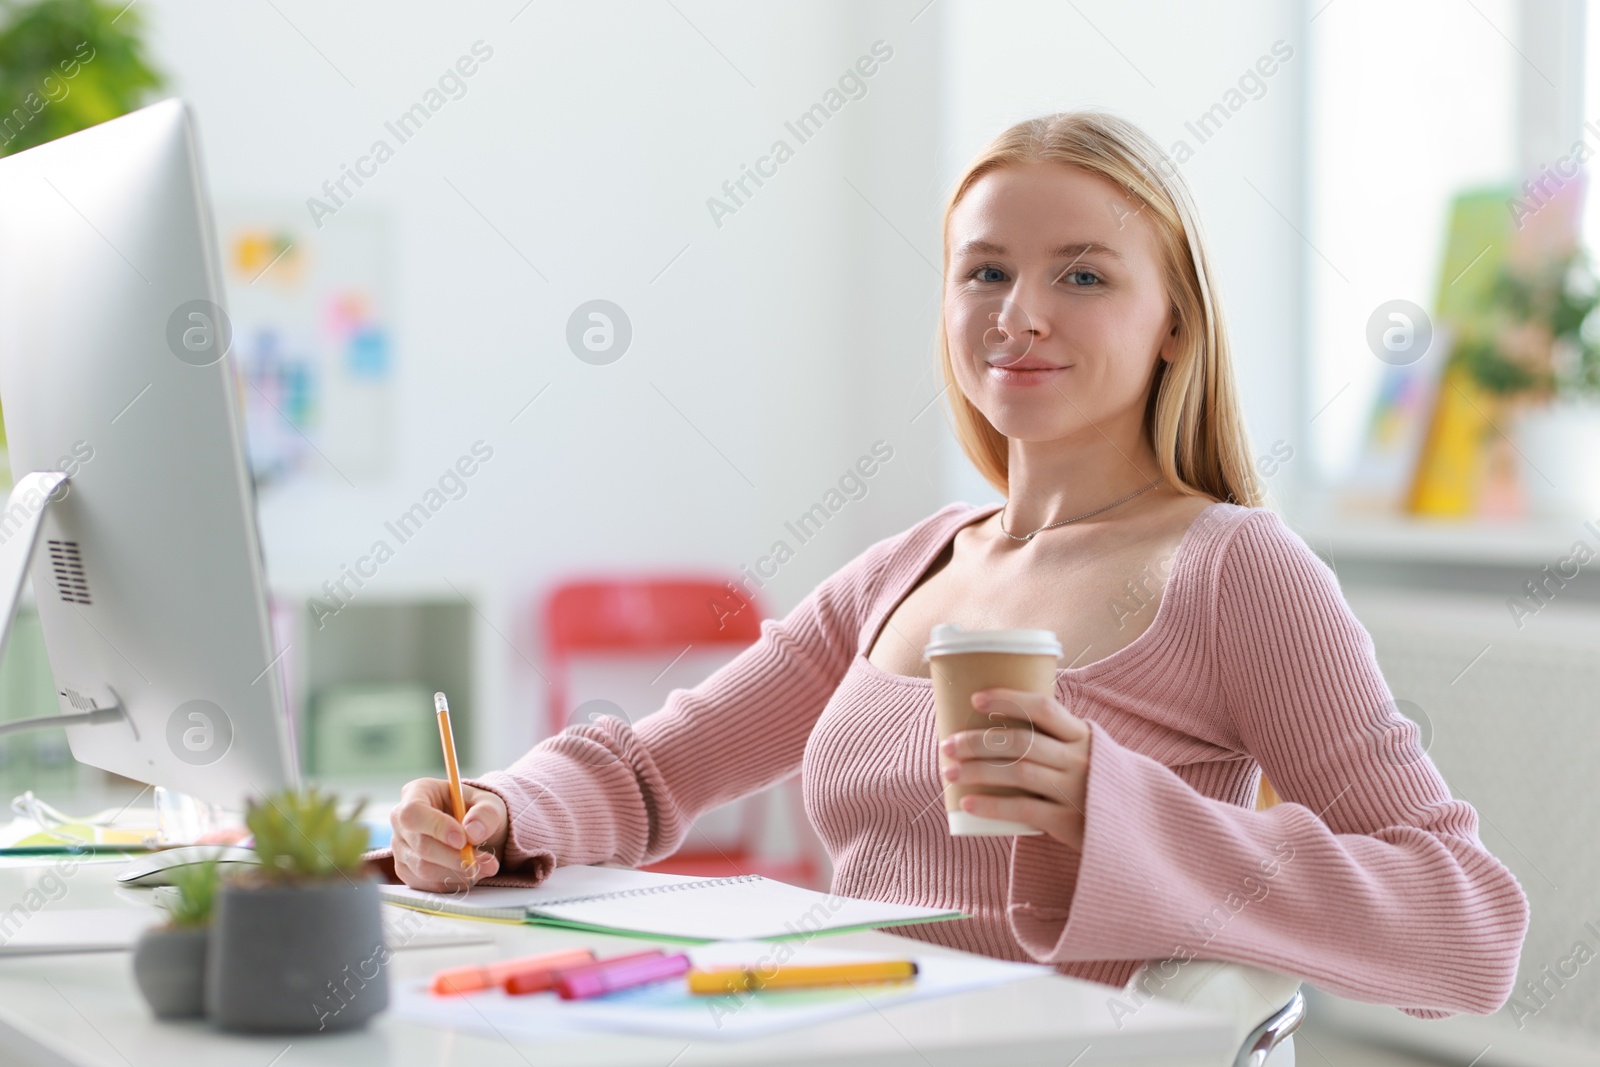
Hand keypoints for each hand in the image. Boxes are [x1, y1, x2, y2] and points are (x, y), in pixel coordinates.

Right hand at [390, 778, 508, 891]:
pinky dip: (452, 882)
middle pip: (420, 845)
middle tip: (488, 862)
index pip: (413, 812)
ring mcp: (400, 847)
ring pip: (423, 868)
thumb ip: (486, 814)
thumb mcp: (490, 804)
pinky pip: (426, 884)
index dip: (436, 827)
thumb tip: (473, 832)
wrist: (474, 830)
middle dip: (456, 857)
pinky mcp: (406, 869)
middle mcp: (401, 820)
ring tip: (487, 867)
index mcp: (417, 792)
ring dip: (458, 872)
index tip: (463, 840)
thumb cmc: (477, 811)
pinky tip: (470, 873)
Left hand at [938, 687, 1090, 849]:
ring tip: (949, 773)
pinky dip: (992, 805)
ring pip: (1018, 773)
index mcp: (1083, 736)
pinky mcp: (1068, 822)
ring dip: (977, 771)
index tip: (975, 698)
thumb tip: (997, 727)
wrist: (1138, 827)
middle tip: (947, 745)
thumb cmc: (1098, 784)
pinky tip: (968, 803)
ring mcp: (1075, 790)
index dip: (1008, 699)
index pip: (1043, 708)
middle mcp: (1080, 760)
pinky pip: (1024, 810)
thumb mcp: (1087, 753)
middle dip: (978, 741)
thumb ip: (1056, 740)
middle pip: (1021, 742)